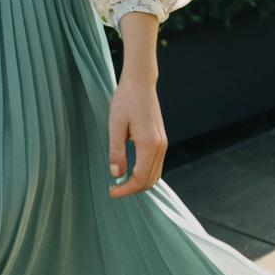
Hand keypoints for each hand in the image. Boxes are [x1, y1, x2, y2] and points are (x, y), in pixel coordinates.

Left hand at [107, 74, 166, 198]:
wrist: (140, 82)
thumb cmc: (125, 100)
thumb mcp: (115, 125)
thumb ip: (116, 151)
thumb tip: (117, 175)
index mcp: (149, 144)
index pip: (140, 178)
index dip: (126, 189)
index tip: (111, 192)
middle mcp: (160, 146)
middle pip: (150, 181)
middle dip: (132, 189)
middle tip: (114, 188)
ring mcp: (163, 143)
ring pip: (155, 175)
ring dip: (140, 183)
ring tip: (121, 182)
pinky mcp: (161, 140)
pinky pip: (156, 165)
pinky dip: (145, 174)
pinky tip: (131, 171)